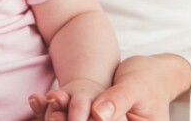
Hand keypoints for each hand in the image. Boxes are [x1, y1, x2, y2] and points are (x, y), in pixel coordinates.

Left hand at [31, 55, 190, 120]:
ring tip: (47, 105)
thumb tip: (99, 114)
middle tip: (51, 114)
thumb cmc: (148, 78)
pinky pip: (75, 118)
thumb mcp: (135, 87)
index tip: (61, 118)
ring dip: (60, 118)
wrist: (151, 74)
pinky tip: (40, 100)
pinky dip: (58, 111)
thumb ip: (118, 100)